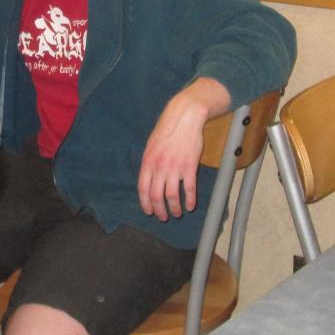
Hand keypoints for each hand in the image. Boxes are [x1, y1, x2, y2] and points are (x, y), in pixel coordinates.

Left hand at [138, 78, 229, 220]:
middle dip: (159, 210)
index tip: (149, 211)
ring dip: (174, 208)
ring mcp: (175, 167)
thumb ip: (149, 163)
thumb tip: (148, 179)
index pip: (143, 188)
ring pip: (172, 195)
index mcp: (148, 161)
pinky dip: (190, 200)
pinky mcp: (190, 166)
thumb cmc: (168, 130)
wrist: (184, 117)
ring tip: (177, 213)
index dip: (146, 203)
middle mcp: (159, 166)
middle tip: (164, 217)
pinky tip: (190, 205)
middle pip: (156, 195)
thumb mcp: (151, 145)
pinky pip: (189, 188)